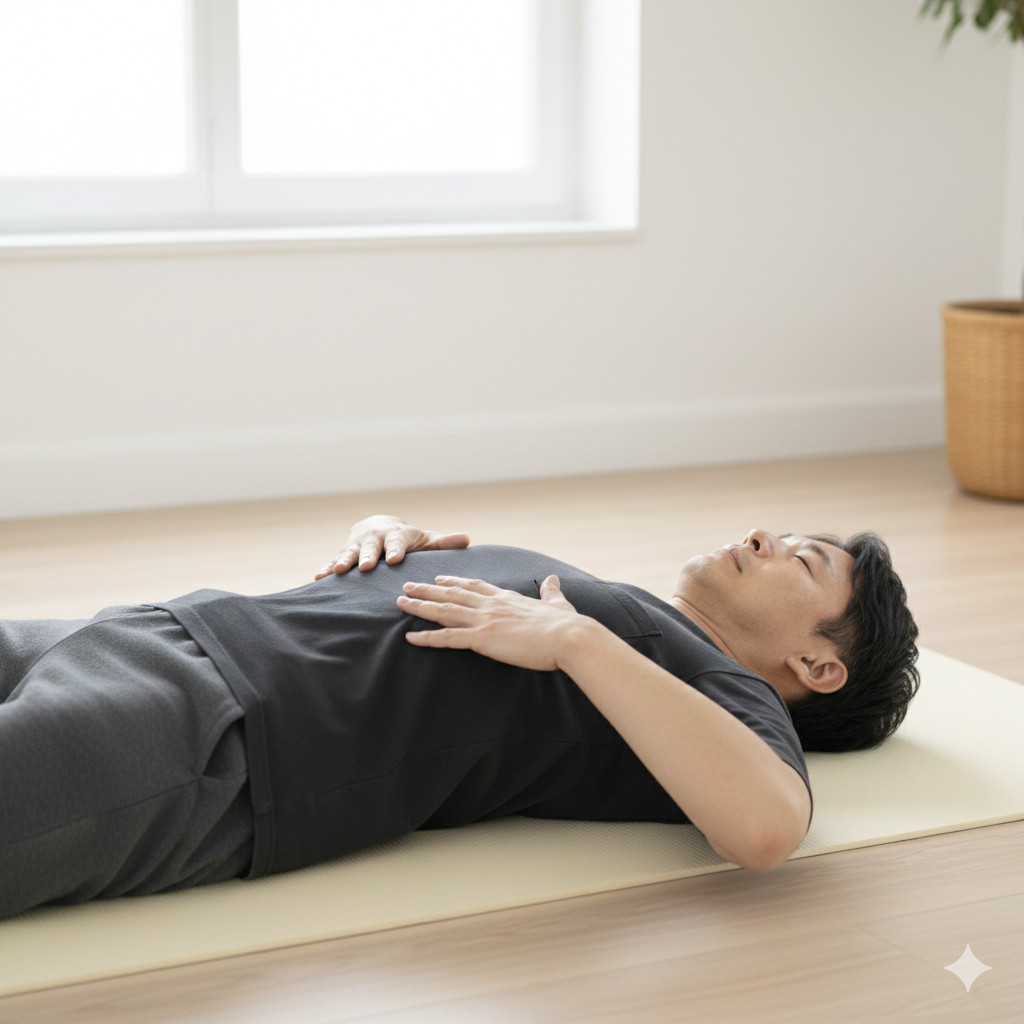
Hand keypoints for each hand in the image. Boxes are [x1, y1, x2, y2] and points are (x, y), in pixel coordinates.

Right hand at [315, 515, 469, 578]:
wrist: (378, 527)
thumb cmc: (408, 540)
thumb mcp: (425, 540)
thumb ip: (443, 543)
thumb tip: (467, 540)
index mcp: (396, 536)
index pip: (398, 542)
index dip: (397, 549)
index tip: (396, 558)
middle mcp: (374, 539)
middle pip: (371, 547)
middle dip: (368, 555)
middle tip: (366, 566)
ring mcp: (356, 546)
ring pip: (349, 553)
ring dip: (344, 561)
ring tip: (339, 571)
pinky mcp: (343, 555)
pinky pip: (334, 561)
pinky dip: (327, 568)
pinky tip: (319, 577)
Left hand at [397, 574, 582, 671]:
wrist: (568, 636)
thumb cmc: (566, 624)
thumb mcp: (558, 603)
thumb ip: (551, 592)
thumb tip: (553, 579)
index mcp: (507, 598)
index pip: (475, 586)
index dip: (455, 581)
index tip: (440, 578)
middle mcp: (491, 605)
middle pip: (452, 594)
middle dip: (427, 590)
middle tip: (408, 586)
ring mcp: (484, 620)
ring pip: (444, 610)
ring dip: (420, 606)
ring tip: (400, 602)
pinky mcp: (482, 638)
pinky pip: (447, 637)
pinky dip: (427, 637)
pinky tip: (410, 637)